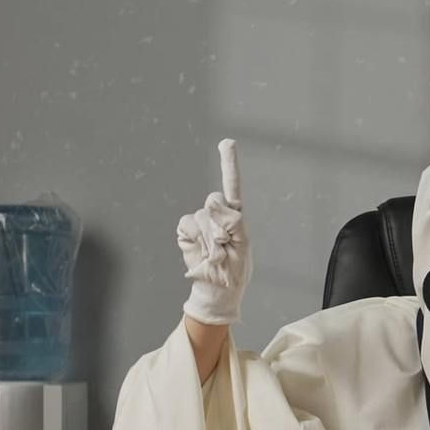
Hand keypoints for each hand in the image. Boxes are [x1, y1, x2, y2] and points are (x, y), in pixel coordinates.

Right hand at [177, 139, 251, 324]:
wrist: (217, 288)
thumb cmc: (235, 268)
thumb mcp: (243, 244)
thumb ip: (233, 221)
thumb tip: (211, 203)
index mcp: (235, 215)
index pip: (232, 184)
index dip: (228, 163)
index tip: (226, 142)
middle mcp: (216, 214)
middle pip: (214, 200)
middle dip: (221, 225)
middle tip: (226, 246)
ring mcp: (200, 222)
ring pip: (202, 215)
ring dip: (212, 238)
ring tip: (218, 255)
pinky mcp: (186, 230)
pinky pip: (188, 223)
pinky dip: (197, 238)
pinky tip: (204, 252)